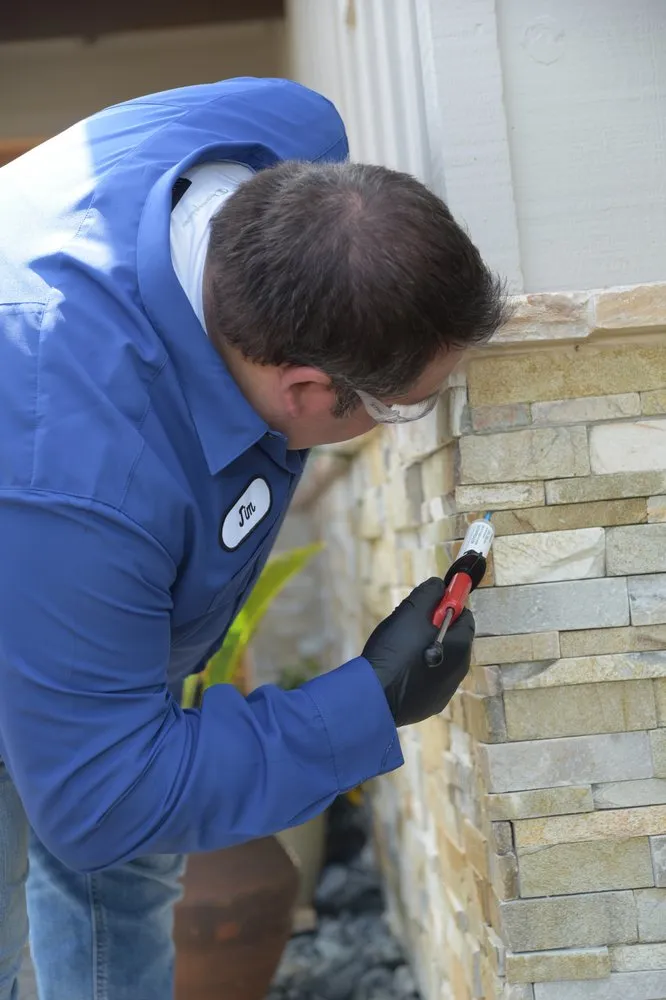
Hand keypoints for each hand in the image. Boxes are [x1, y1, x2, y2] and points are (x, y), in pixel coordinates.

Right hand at [362, 577, 474, 727]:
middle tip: (408, 626)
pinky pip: (429, 680)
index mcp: (461, 646)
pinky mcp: (430, 705)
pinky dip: (418, 672)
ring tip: (399, 649)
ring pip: (440, 660)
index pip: (465, 616)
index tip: (428, 606)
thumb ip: (430, 593)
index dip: (447, 606)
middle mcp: (460, 670)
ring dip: (427, 650)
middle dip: (434, 628)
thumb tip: (441, 585)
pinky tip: (398, 671)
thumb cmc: (396, 649)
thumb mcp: (411, 611)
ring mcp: (446, 691)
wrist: (375, 696)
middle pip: (452, 639)